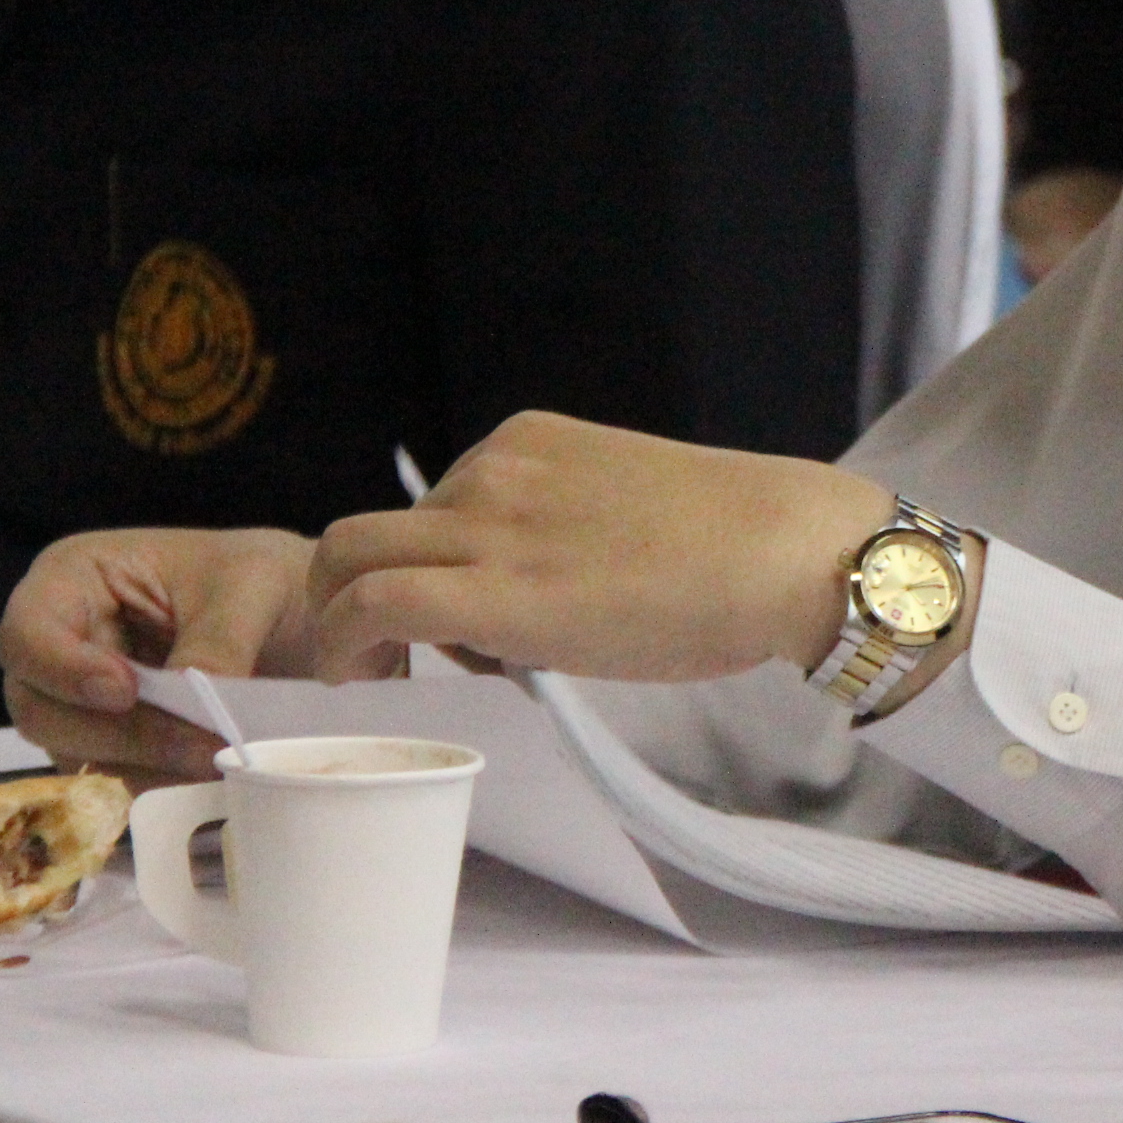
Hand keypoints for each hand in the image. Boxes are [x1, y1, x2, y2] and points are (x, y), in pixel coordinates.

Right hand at [0, 527, 319, 782]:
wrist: (299, 617)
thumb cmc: (259, 577)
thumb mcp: (253, 586)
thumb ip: (218, 640)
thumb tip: (192, 698)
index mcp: (74, 577)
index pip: (28, 634)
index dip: (63, 670)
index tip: (126, 691)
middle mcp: (60, 641)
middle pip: (39, 708)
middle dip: (116, 733)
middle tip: (192, 744)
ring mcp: (77, 699)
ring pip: (72, 752)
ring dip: (143, 763)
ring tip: (212, 755)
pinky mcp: (108, 742)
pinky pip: (111, 776)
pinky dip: (157, 779)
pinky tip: (206, 769)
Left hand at [305, 412, 898, 684]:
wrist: (781, 550)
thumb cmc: (731, 549)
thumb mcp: (623, 510)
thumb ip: (559, 538)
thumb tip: (521, 613)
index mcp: (527, 442)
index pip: (430, 510)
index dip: (428, 573)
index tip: (452, 630)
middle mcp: (493, 470)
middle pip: (365, 530)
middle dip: (351, 595)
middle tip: (384, 656)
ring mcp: (487, 523)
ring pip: (348, 559)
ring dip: (341, 622)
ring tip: (376, 677)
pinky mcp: (493, 588)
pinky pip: (375, 604)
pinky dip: (345, 644)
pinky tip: (367, 681)